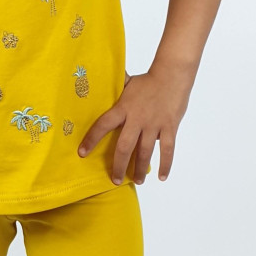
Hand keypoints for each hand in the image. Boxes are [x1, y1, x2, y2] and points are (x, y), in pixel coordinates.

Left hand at [76, 67, 191, 184]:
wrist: (173, 74)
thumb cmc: (148, 80)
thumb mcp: (127, 83)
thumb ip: (113, 89)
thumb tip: (93, 83)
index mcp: (124, 108)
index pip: (103, 125)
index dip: (91, 139)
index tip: (82, 153)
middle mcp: (137, 118)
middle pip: (124, 147)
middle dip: (119, 166)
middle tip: (115, 180)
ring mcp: (154, 124)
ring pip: (145, 152)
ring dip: (140, 169)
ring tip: (137, 180)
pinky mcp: (170, 127)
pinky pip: (168, 149)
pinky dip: (165, 164)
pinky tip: (162, 177)